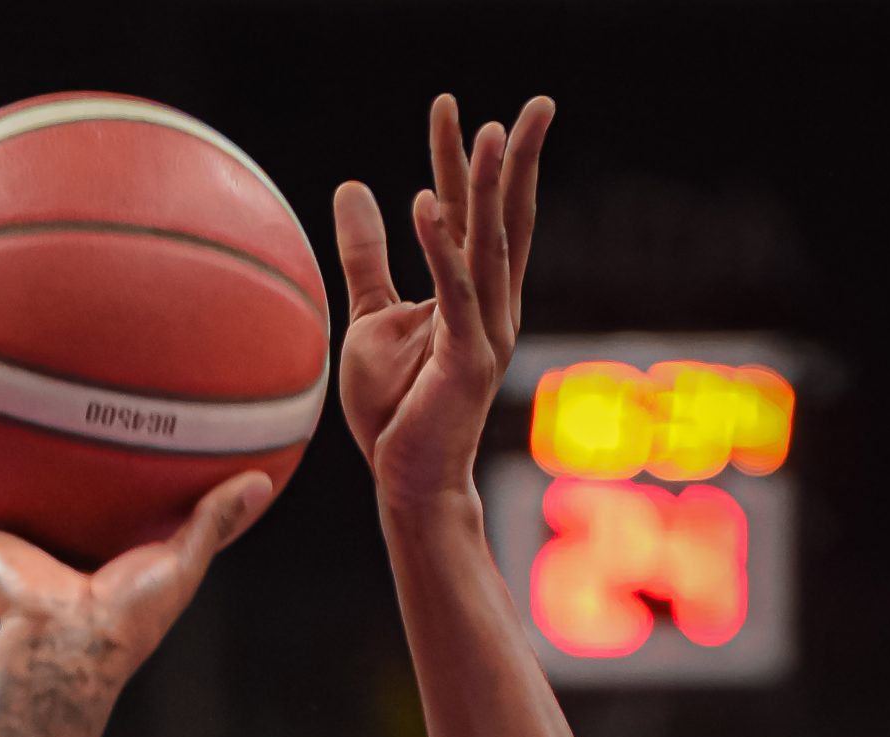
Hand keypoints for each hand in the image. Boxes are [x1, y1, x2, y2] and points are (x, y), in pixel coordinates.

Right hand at [0, 472, 270, 685]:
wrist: (71, 645)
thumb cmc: (129, 618)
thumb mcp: (181, 563)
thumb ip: (215, 522)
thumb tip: (262, 482)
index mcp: (95, 558)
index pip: (98, 521)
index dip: (105, 497)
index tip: (114, 463)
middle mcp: (50, 556)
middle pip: (36, 518)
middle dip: (29, 497)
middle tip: (30, 455)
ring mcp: (11, 560)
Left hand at [334, 92, 550, 508]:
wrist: (410, 481)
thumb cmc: (393, 409)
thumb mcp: (369, 316)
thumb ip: (365, 255)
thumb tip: (354, 185)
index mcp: (472, 291)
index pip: (469, 212)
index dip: (462, 159)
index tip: (450, 106)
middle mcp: (490, 305)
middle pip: (503, 218)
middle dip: (515, 159)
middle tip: (535, 103)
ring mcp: (484, 332)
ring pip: (490, 246)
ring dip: (487, 189)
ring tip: (486, 133)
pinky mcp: (466, 361)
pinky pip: (452, 295)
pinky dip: (439, 251)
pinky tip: (424, 205)